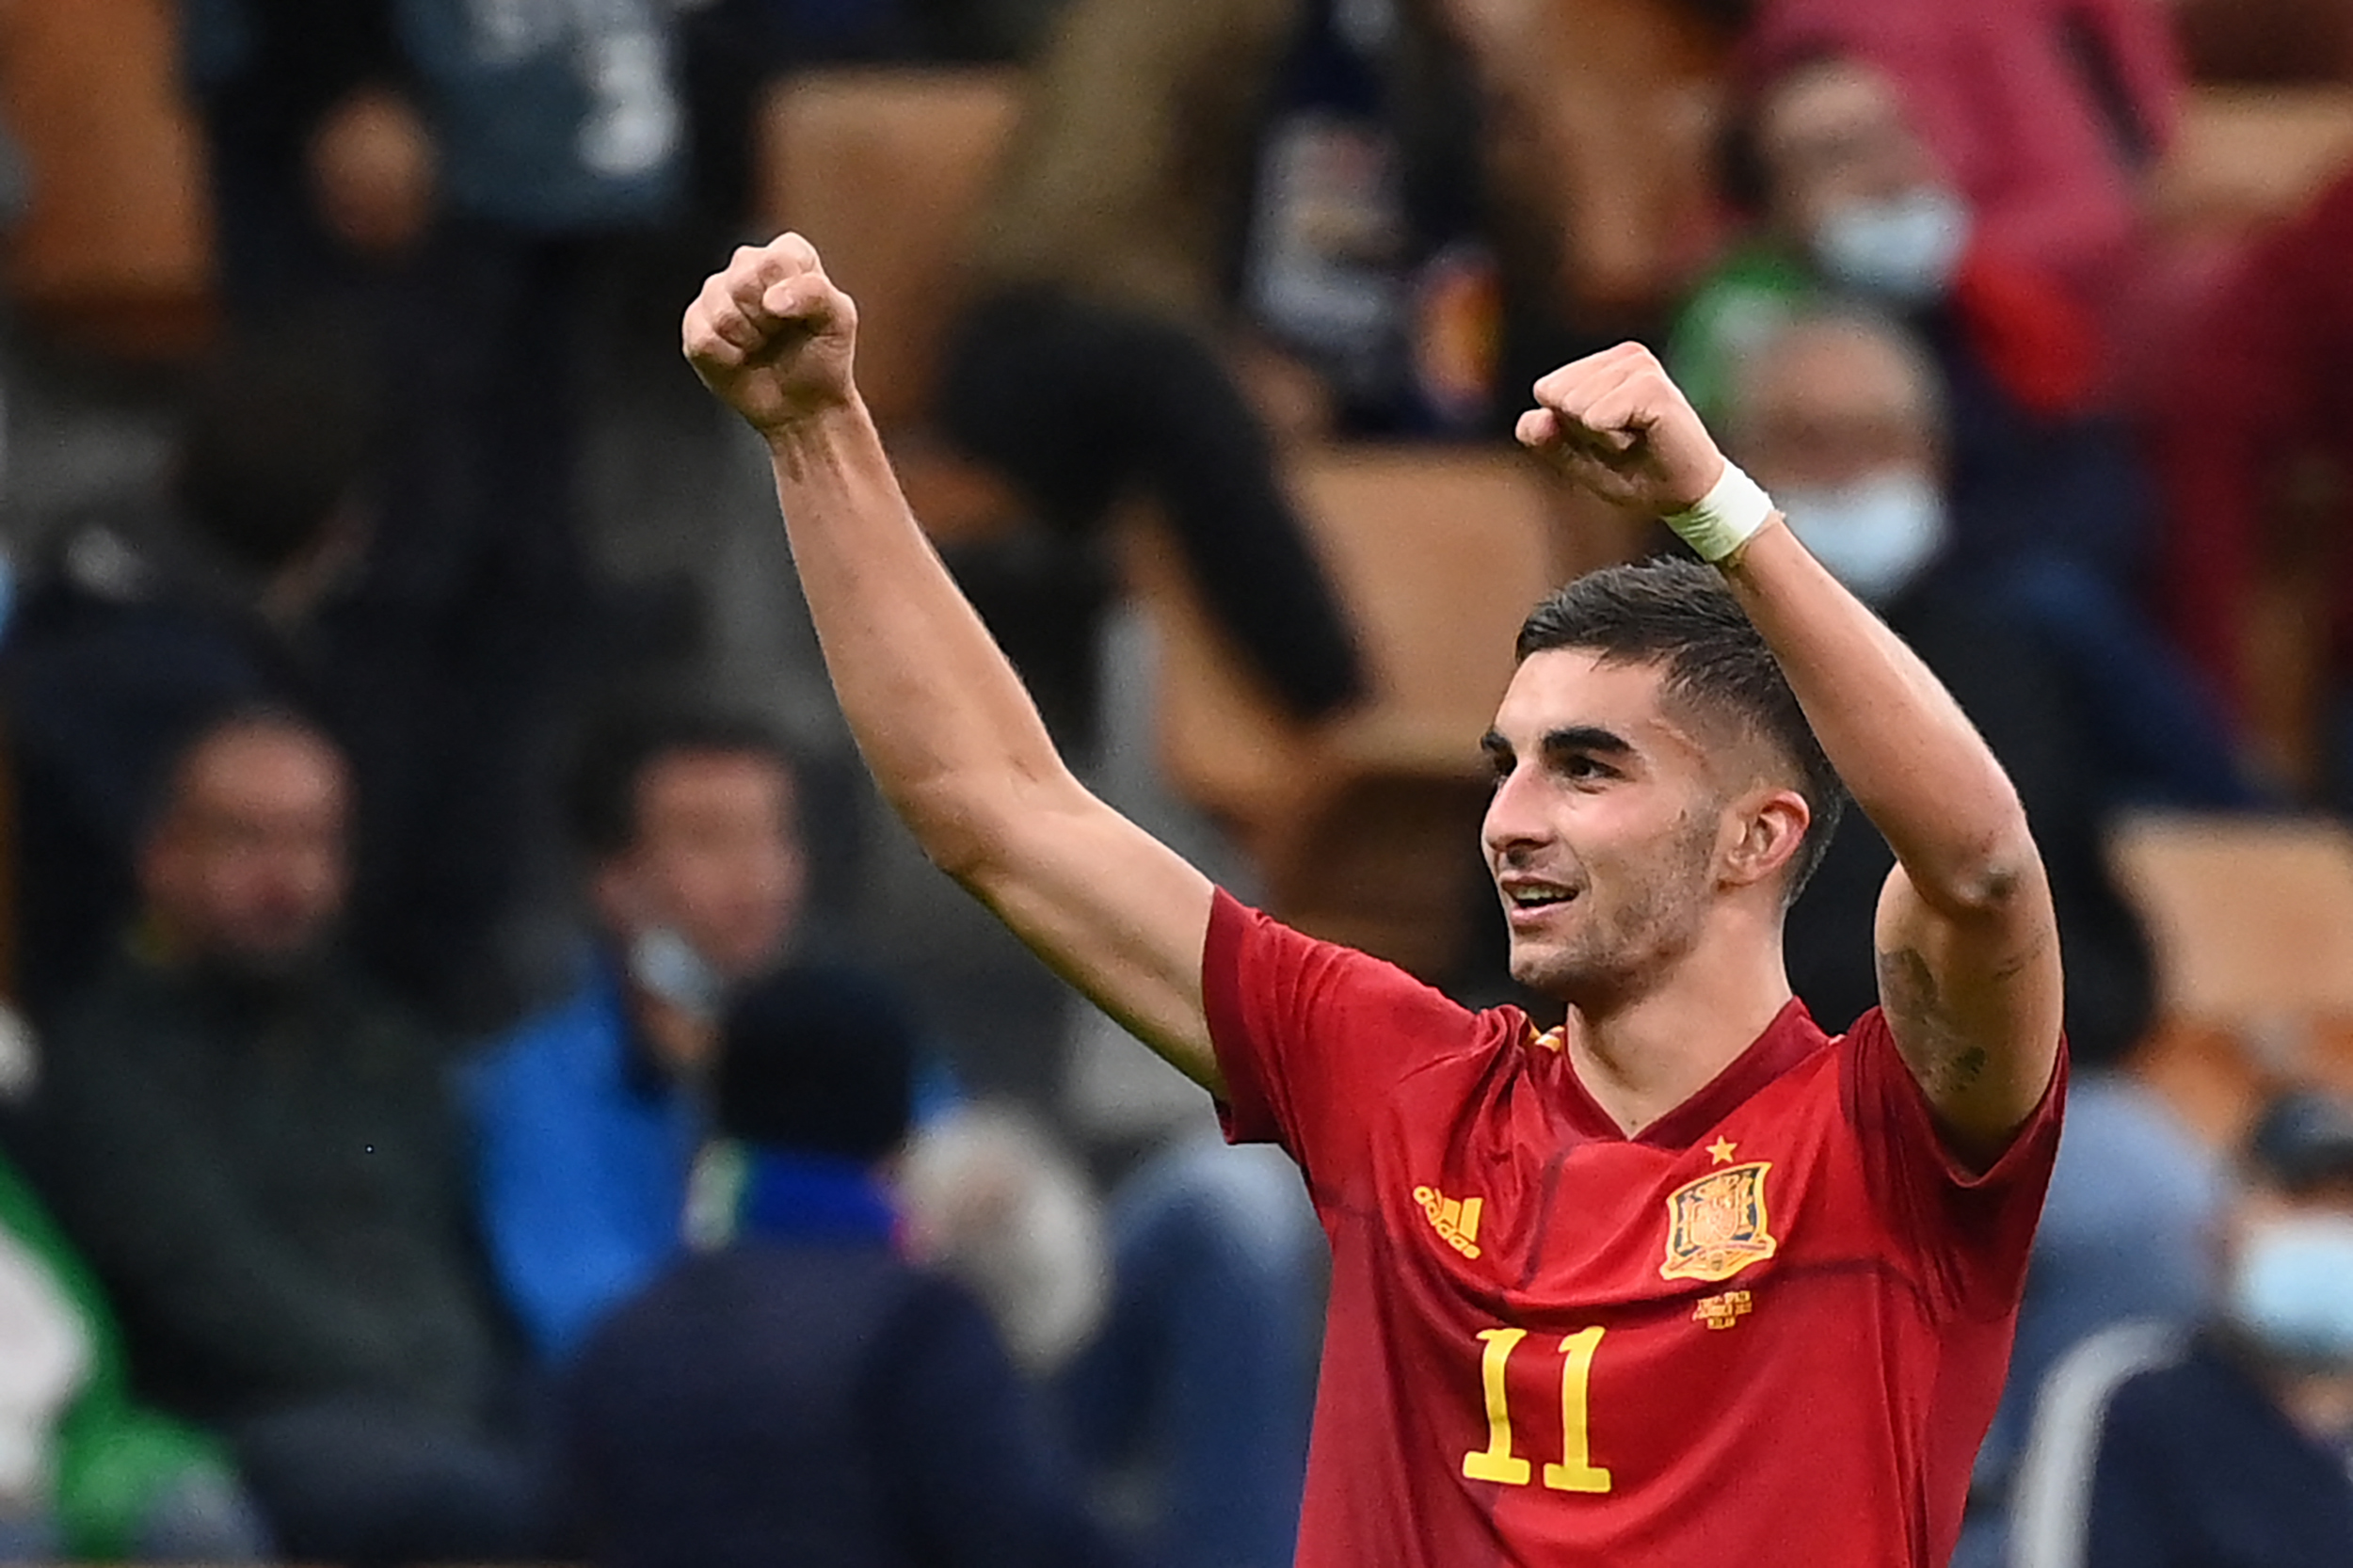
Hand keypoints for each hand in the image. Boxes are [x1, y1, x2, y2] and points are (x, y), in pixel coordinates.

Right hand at [683, 233, 858, 436]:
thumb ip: (815, 293)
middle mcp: (748, 265)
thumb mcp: (838, 319)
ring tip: (762, 346)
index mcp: (787, 254)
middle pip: (742, 282)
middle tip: (780, 334)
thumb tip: (770, 299)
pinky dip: (728, 358)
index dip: (788, 295)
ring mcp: (717, 292)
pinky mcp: (696, 324)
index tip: (802, 317)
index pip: (774, 260)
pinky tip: (741, 358)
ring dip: (748, 340)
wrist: (803, 403)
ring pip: (721, 312)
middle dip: (766, 320)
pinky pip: (704, 340)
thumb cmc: (823, 355)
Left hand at [1516, 342, 1725, 515]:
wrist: (1684, 496)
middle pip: (1555, 394)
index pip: (1546, 389)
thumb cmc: (1635, 472)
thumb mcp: (1578, 458)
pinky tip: (1642, 438)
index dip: (1566, 427)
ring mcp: (1640, 366)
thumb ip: (1548, 439)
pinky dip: (1610, 438)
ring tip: (1634, 440)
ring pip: (1575, 404)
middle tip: (1622, 441)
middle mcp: (1624, 356)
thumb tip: (1534, 419)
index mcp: (1604, 364)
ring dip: (1599, 436)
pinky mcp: (1653, 386)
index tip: (1604, 437)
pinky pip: (1598, 416)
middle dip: (1579, 430)